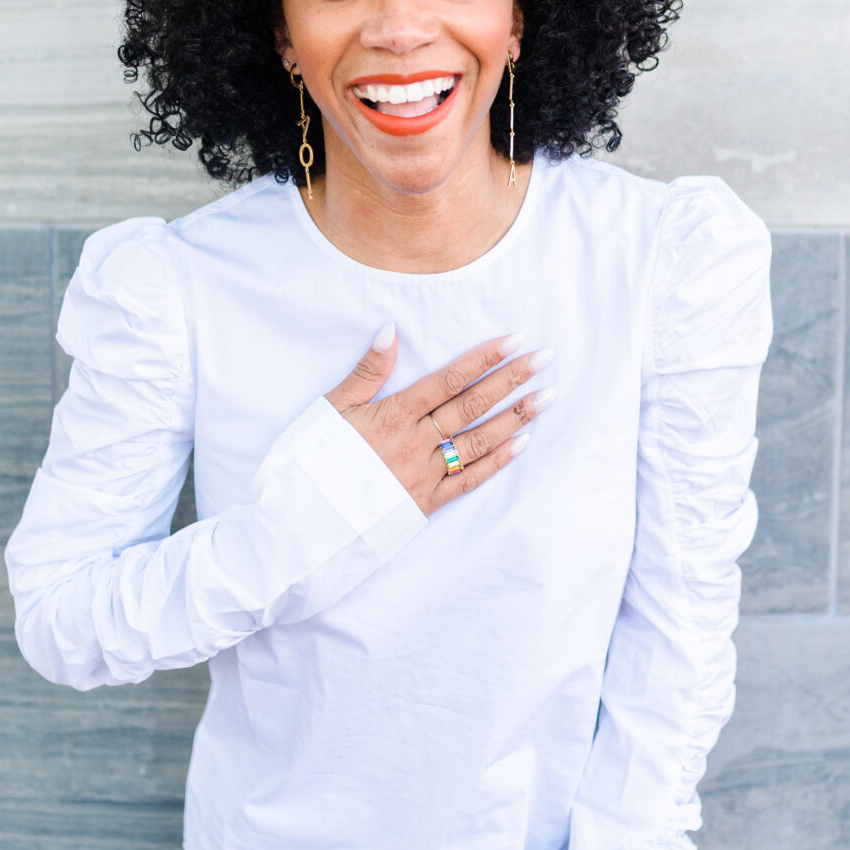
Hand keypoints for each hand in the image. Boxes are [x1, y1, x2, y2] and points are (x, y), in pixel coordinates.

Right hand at [326, 326, 552, 515]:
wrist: (303, 519)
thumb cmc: (312, 459)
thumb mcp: (332, 407)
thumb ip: (367, 371)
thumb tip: (390, 330)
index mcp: (393, 415)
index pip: (448, 380)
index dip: (483, 358)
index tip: (514, 340)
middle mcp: (415, 443)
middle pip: (471, 405)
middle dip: (511, 380)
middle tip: (545, 358)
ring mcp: (423, 474)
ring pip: (478, 441)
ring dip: (516, 417)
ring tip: (547, 397)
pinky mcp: (425, 502)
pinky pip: (468, 480)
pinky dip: (497, 462)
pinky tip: (522, 443)